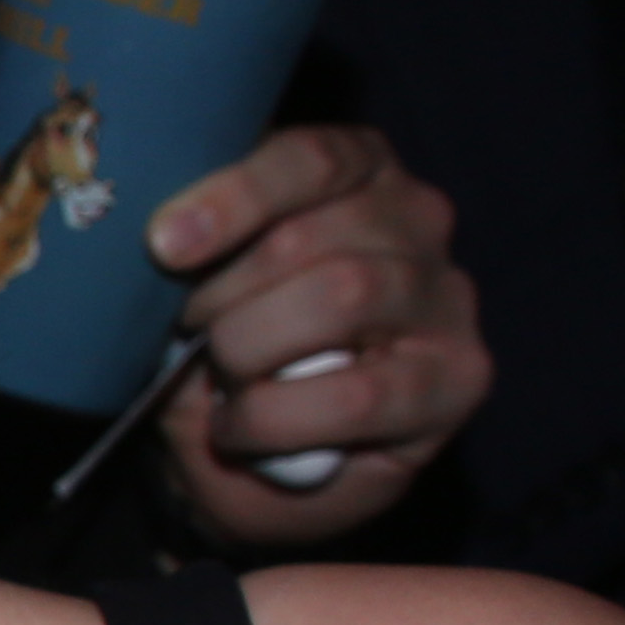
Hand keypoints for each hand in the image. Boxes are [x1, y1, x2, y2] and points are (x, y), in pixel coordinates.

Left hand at [138, 120, 487, 549]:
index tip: (165, 244)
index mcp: (357, 167)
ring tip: (219, 378)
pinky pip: (358, 393)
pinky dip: (276, 416)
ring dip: (251, 347)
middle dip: (223, 292)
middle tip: (184, 331)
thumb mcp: (201, 283)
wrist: (251, 465)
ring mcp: (447, 297)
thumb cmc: (224, 352)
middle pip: (311, 235)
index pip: (311, 158)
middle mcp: (418, 219)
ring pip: (342, 294)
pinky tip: (240, 427)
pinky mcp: (459, 380)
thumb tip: (167, 234)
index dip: (235, 196)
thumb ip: (198, 245)